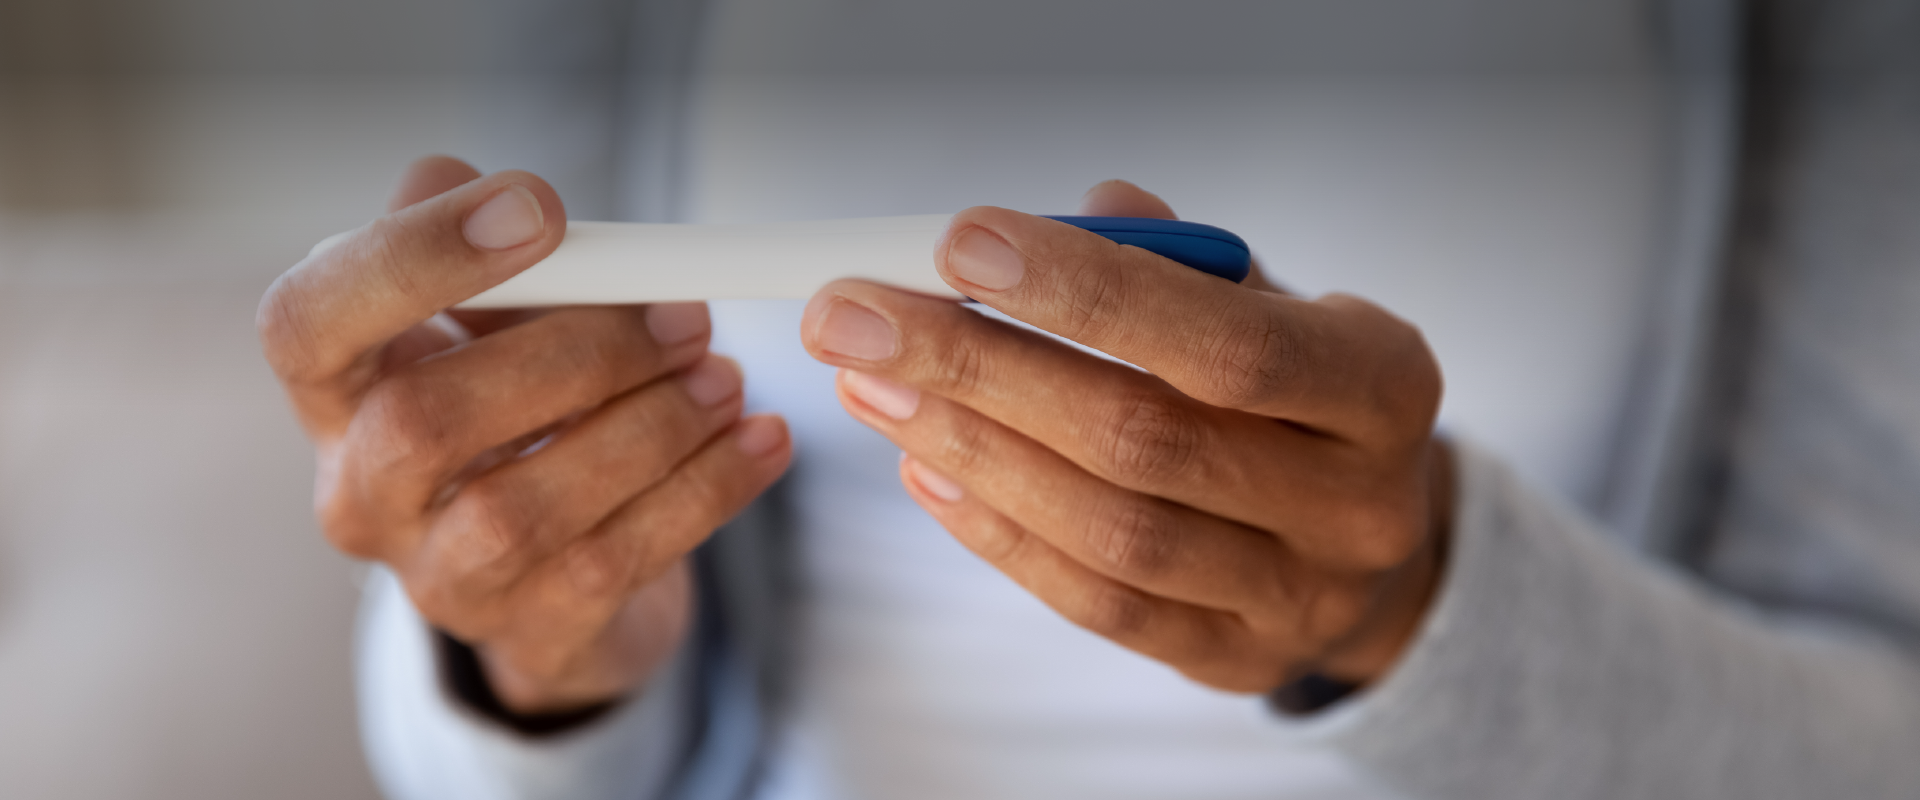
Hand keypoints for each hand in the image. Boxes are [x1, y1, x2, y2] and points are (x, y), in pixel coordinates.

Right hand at [259, 156, 791, 712]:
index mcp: (338, 393)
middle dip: (575, 356)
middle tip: (685, 319)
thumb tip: (469, 182)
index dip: (410, 258)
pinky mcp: (533, 635)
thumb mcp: (495, 330)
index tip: (537, 208)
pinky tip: (760, 440)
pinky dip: (705, 490)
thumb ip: (487, 257)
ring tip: (723, 380)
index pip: (307, 321)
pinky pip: (616, 562)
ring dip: (649, 429)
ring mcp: (440, 579)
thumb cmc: (526, 422)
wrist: (565, 584)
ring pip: (523, 507)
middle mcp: (363, 494)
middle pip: (423, 423)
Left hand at [800, 181, 1447, 691]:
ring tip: (873, 383)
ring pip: (1107, 528)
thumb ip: (1184, 262)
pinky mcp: (1229, 659)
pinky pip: (1094, 601)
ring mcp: (1295, 596)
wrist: (1373, 544)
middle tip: (859, 317)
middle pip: (1143, 436)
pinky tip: (924, 468)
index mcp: (1382, 384)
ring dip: (968, 448)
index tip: (961, 243)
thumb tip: (1085, 208)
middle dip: (980, 366)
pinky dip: (996, 533)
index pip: (1227, 339)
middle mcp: (1355, 502)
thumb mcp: (1277, 307)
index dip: (1088, 293)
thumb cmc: (1301, 399)